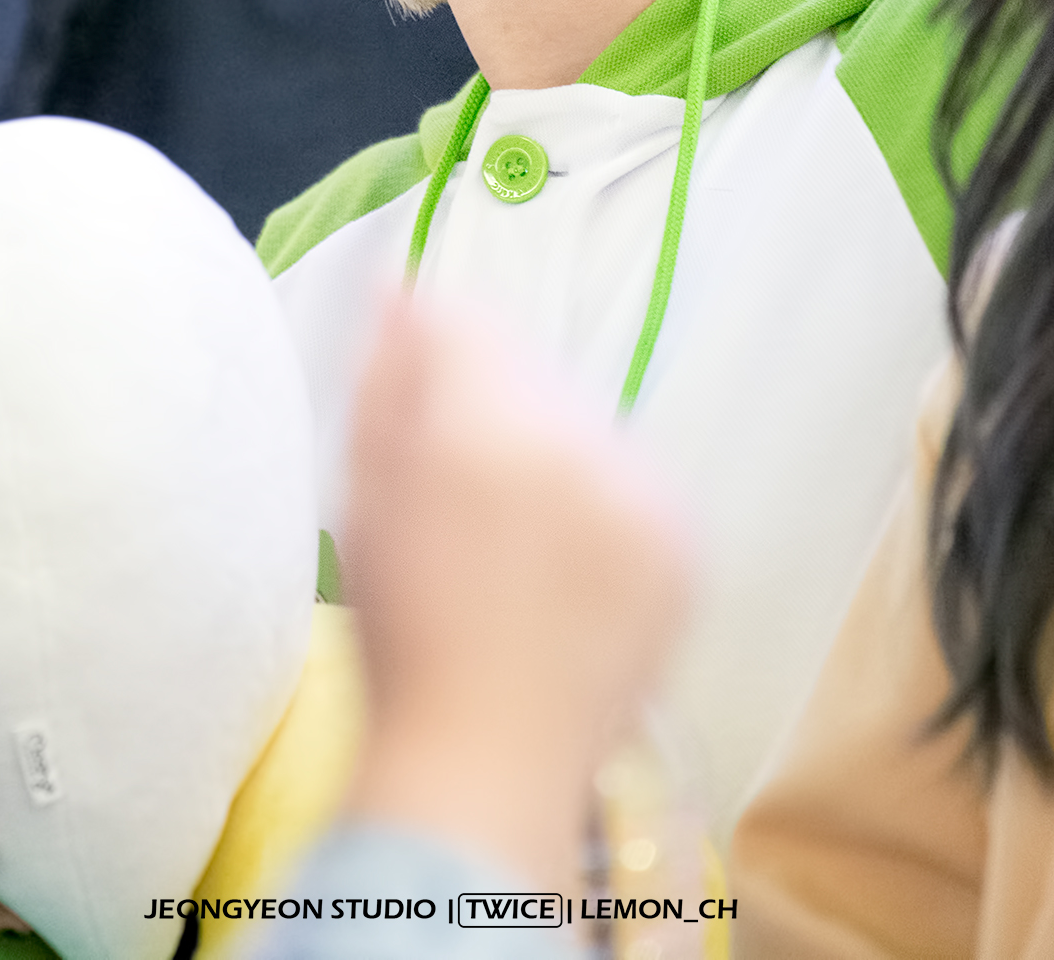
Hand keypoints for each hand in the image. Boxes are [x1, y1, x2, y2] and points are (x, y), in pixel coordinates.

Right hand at [340, 302, 690, 895]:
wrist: (484, 767)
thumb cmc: (402, 637)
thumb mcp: (366, 494)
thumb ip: (386, 379)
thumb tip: (397, 286)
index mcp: (482, 433)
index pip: (468, 326)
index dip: (435, 343)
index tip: (417, 380)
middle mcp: (578, 449)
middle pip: (532, 372)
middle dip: (493, 404)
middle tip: (460, 486)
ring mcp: (645, 498)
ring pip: (587, 422)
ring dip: (552, 452)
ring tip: (514, 538)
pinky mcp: (687, 544)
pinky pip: (636, 479)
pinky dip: (603, 503)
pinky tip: (564, 565)